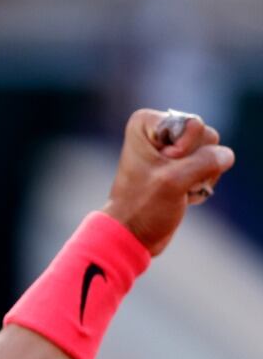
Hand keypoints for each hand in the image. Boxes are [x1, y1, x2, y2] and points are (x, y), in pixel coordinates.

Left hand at [102, 109, 235, 256]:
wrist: (133, 234)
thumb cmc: (142, 207)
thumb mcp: (174, 182)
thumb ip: (205, 162)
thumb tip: (225, 155)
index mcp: (146, 124)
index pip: (194, 125)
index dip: (183, 151)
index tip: (159, 168)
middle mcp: (160, 130)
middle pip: (206, 136)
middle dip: (193, 164)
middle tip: (168, 182)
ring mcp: (174, 147)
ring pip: (213, 152)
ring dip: (200, 177)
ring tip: (175, 190)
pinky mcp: (184, 164)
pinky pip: (212, 166)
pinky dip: (201, 183)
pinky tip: (182, 195)